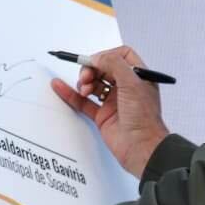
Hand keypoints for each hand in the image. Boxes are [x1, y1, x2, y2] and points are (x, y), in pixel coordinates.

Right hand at [51, 44, 169, 176]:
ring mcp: (114, 102)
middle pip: (104, 69)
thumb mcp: (132, 83)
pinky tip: (60, 86)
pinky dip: (71, 94)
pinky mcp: (103, 116)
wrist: (141, 148)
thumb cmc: (144, 119)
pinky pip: (83, 102)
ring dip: (84, 82)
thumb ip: (114, 64)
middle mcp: (126, 88)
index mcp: (138, 77)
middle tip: (86, 76)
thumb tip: (97, 57)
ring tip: (84, 88)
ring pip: (93, 84)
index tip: (95, 61)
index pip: (121, 56)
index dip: (106, 56)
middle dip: (92, 69)